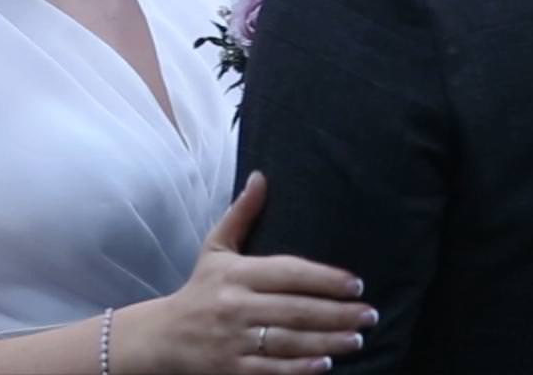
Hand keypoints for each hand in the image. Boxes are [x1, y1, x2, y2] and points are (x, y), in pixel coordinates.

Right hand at [115, 172, 375, 373]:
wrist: (162, 338)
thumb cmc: (199, 289)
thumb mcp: (215, 248)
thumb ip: (242, 214)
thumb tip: (261, 177)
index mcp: (234, 274)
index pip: (288, 273)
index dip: (324, 278)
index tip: (356, 284)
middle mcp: (234, 306)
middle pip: (295, 309)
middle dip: (337, 313)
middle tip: (369, 315)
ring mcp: (233, 340)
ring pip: (289, 341)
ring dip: (327, 341)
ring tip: (357, 339)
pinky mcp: (231, 370)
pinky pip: (272, 370)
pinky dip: (300, 368)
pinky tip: (326, 364)